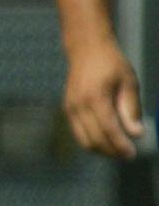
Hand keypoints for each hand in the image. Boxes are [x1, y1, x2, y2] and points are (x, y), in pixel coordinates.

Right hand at [63, 38, 143, 159]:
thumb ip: (131, 109)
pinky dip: (92, 141)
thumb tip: (136, 134)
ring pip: (84, 140)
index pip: (108, 129)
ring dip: (101, 149)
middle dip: (112, 151)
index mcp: (95, 97)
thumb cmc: (111, 64)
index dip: (120, 145)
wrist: (86, 50)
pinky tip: (106, 140)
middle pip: (94, 139)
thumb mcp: (128, 83)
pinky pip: (79, 133)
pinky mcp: (67, 109)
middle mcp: (78, 105)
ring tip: (117, 150)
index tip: (132, 154)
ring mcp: (70, 108)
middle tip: (127, 155)